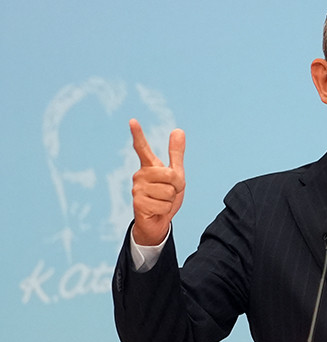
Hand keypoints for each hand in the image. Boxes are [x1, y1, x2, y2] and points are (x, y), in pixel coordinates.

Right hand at [129, 119, 185, 245]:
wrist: (158, 221)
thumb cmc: (166, 196)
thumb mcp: (176, 175)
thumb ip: (176, 154)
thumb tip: (178, 130)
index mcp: (149, 167)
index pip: (142, 148)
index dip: (138, 134)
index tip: (133, 120)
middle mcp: (140, 175)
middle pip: (171, 175)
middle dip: (177, 187)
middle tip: (169, 193)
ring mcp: (137, 189)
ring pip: (169, 191)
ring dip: (170, 200)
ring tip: (162, 202)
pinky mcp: (138, 203)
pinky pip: (164, 204)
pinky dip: (165, 209)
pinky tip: (157, 210)